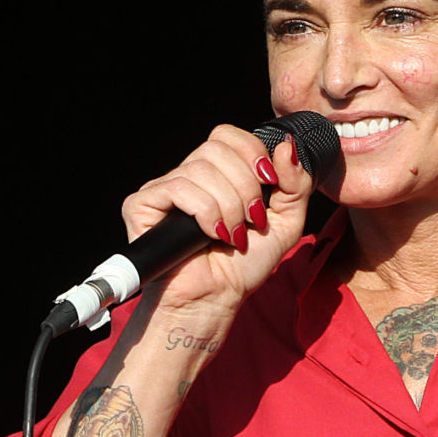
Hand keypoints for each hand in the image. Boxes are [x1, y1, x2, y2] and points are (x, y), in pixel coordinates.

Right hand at [119, 124, 317, 318]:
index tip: (269, 185)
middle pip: (216, 148)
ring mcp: (162, 189)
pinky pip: (178, 188)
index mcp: (215, 174)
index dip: (252, 153)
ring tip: (232, 235)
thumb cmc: (242, 267)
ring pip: (199, 169)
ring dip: (227, 206)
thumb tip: (287, 146)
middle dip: (244, 186)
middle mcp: (187, 176)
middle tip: (250, 220)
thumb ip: (295, 184)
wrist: (215, 301)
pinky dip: (204, 211)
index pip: (227, 135)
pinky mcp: (142, 205)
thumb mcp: (285, 222)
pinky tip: (212, 234)